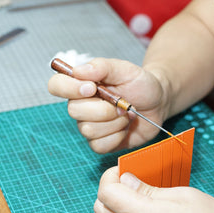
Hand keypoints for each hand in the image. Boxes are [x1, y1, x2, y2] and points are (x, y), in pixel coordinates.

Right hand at [48, 58, 169, 152]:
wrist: (158, 103)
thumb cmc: (140, 84)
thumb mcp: (125, 69)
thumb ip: (102, 67)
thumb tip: (78, 70)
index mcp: (81, 85)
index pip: (56, 85)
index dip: (69, 88)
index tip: (91, 88)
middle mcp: (80, 106)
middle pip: (73, 111)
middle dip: (103, 108)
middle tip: (121, 102)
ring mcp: (89, 125)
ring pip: (88, 130)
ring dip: (113, 122)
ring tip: (125, 114)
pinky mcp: (100, 143)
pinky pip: (99, 145)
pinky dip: (117, 137)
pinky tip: (124, 128)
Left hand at [93, 166, 213, 212]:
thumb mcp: (184, 195)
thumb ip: (149, 188)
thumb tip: (126, 179)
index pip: (107, 193)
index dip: (110, 176)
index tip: (123, 169)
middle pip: (99, 208)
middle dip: (108, 188)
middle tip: (126, 180)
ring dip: (105, 209)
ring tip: (123, 198)